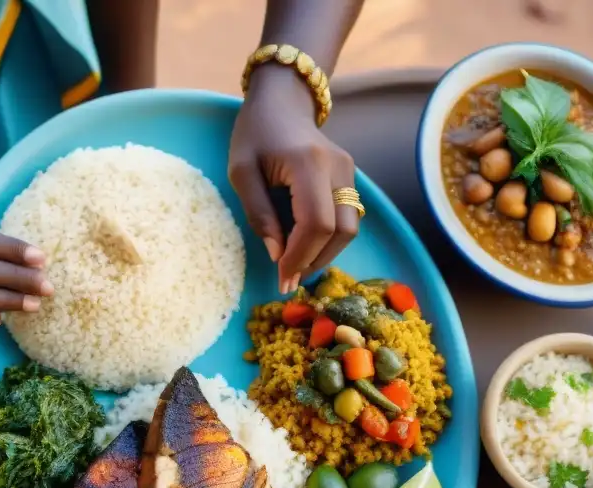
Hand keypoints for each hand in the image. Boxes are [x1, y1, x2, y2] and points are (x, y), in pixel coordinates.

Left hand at [228, 66, 359, 292]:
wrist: (282, 102)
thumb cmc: (255, 134)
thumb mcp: (241, 173)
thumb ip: (259, 215)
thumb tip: (278, 255)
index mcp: (309, 164)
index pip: (316, 223)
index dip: (301, 256)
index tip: (281, 277)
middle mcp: (338, 168)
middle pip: (340, 231)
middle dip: (314, 260)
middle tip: (288, 279)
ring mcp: (349, 172)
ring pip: (351, 228)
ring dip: (325, 254)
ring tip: (297, 265)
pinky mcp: (350, 177)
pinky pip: (347, 218)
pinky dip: (329, 240)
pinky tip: (305, 246)